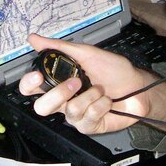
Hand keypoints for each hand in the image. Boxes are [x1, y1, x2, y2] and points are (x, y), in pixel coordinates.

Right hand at [18, 34, 165, 133]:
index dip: (28, 84)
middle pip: (41, 107)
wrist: (137, 86)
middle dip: (59, 94)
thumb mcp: (87, 53)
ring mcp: (75, 115)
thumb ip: (59, 47)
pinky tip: (107, 101)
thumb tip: (33, 39)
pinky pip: (86, 118)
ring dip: (90, 96)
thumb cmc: (114, 70)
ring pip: (70, 111)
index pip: (31, 88)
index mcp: (58, 82)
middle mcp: (64, 100)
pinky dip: (100, 105)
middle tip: (76, 83)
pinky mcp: (88, 126)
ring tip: (100, 89)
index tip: (38, 75)